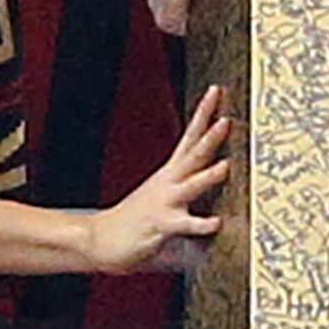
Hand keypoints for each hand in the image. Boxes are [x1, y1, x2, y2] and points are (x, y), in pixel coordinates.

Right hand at [88, 87, 229, 271]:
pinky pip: (184, 224)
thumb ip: (186, 182)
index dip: (204, 113)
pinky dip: (201, 223)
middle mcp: (169, 182)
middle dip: (210, 136)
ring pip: (190, 185)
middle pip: (193, 154)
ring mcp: (165, 203)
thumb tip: (215, 169)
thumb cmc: (138, 218)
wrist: (101, 238)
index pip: (190, 136)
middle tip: (227, 119)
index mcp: (170, 172)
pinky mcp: (161, 225)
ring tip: (226, 165)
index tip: (217, 91)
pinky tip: (216, 222)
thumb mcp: (163, 193)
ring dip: (208, 175)